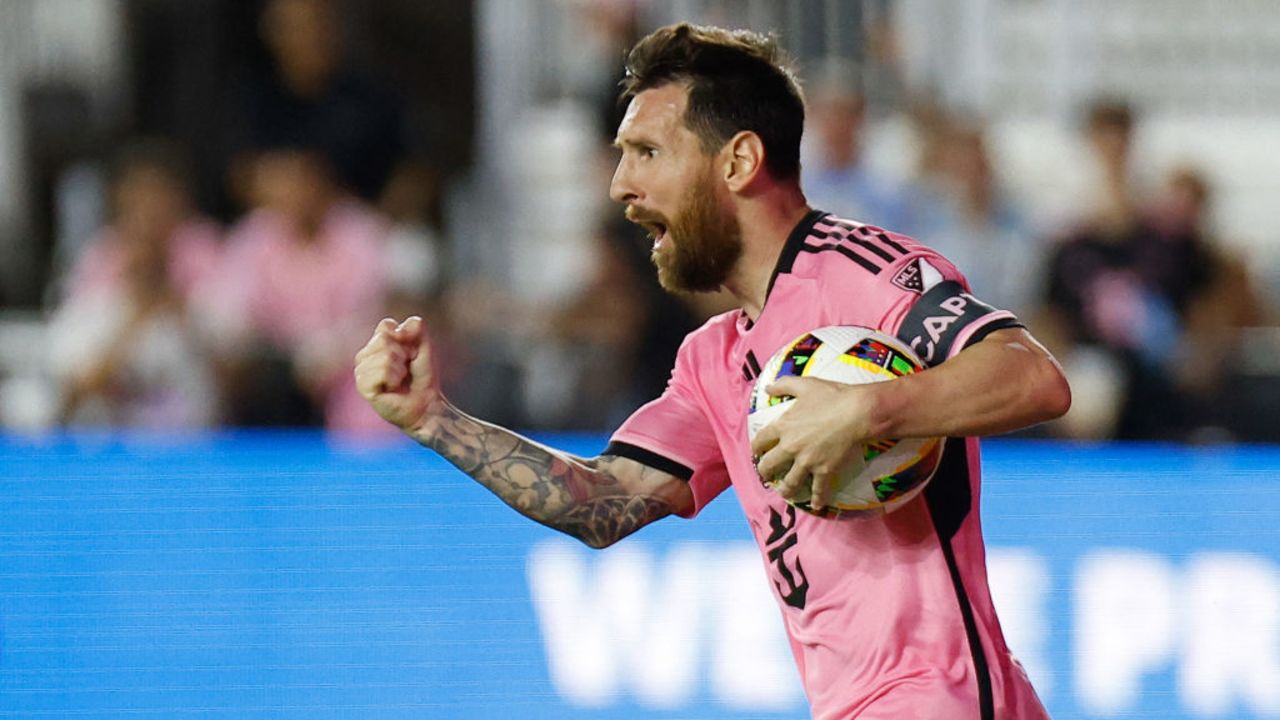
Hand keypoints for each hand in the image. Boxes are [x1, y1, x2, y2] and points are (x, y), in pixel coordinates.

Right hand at [353, 316, 441, 431]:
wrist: (425, 404)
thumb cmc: (422, 376)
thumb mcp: (424, 347)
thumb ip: (417, 329)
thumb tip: (404, 325)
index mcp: (376, 343)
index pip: (386, 326)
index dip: (405, 338)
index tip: (411, 354)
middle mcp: (365, 355)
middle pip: (384, 339)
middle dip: (403, 354)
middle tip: (406, 369)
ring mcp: (361, 371)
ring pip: (384, 356)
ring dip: (400, 369)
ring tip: (400, 380)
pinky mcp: (363, 386)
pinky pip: (382, 371)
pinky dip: (394, 380)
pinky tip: (392, 388)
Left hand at [749, 377, 875, 512]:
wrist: (857, 412)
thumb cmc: (831, 396)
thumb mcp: (804, 384)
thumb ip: (783, 385)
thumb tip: (767, 388)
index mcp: (783, 426)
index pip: (761, 441)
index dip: (756, 448)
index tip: (757, 452)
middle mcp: (790, 447)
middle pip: (769, 465)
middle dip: (765, 472)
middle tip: (766, 475)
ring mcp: (807, 461)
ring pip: (789, 482)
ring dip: (785, 490)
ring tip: (784, 494)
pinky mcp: (824, 471)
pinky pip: (818, 490)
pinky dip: (817, 499)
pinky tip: (816, 505)